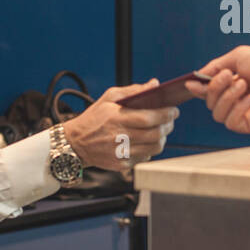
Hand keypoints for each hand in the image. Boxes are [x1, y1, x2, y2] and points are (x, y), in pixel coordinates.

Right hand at [62, 79, 176, 171]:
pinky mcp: (121, 164)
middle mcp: (119, 137)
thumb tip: (154, 84)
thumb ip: (133, 90)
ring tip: (160, 131)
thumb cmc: (93, 118)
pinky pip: (144, 157)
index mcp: (117, 118)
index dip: (166, 114)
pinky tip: (146, 141)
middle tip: (170, 120)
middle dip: (168, 126)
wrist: (75, 143)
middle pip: (156, 134)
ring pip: (154, 148)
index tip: (174, 110)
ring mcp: (120, 153)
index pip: (149, 118)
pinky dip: (149, 149)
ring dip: (162, 138)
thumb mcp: (108, 98)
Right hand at [186, 46, 249, 133]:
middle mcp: (237, 101)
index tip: (191, 84)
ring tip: (243, 85)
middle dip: (216, 88)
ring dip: (227, 98)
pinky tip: (249, 99)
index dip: (199, 89)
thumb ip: (213, 69)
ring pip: (218, 115)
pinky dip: (237, 109)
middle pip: (210, 104)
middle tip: (231, 76)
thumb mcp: (236, 58)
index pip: (208, 92)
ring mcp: (244, 114)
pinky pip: (232, 123)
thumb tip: (192, 82)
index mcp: (232, 85)